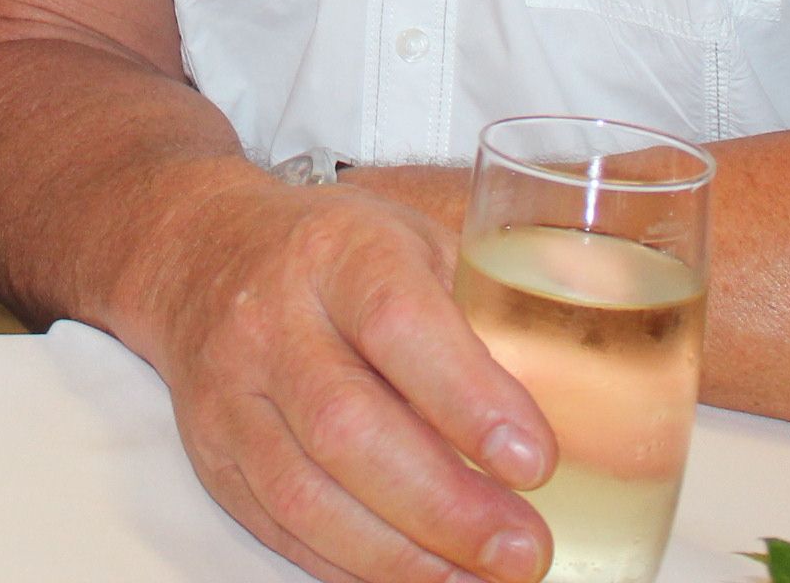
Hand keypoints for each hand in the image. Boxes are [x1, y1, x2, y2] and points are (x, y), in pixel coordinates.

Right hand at [135, 176, 553, 582]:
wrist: (199, 252)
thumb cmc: (335, 252)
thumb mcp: (416, 240)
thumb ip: (486, 312)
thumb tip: (590, 408)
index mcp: (338, 251)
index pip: (398, 324)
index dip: (467, 400)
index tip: (535, 461)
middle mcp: (271, 319)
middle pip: (347, 427)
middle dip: (445, 505)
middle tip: (525, 549)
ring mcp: (230, 392)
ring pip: (306, 494)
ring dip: (402, 556)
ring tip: (480, 580)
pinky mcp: (212, 454)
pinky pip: (281, 528)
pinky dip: (353, 566)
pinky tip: (418, 577)